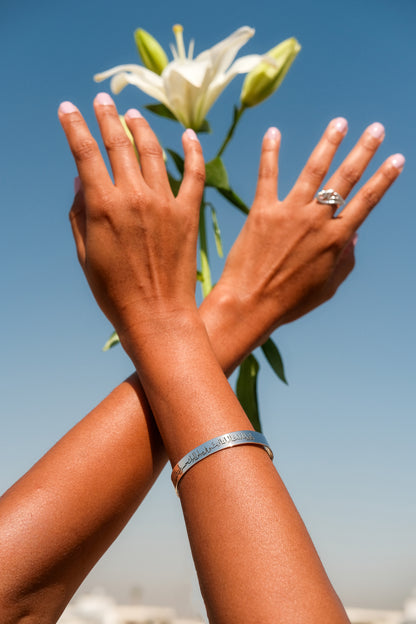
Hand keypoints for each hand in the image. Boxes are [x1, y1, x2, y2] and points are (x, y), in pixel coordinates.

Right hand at [58, 93, 204, 340]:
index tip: (67, 108)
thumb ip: (79, 214)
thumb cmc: (114, 292)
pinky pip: (194, 174)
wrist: (157, 316)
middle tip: (103, 100)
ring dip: (141, 127)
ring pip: (153, 151)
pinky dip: (193, 151)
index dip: (73, 126)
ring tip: (133, 114)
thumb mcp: (86, 255)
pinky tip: (189, 134)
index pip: (84, 153)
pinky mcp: (189, 214)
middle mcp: (134, 197)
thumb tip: (80, 179)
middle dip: (107, 116)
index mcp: (103, 206)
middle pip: (118, 143)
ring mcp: (165, 203)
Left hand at [213, 119, 403, 348]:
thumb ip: (346, 260)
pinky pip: (267, 175)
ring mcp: (289, 213)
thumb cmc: (290, 302)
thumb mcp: (327, 287)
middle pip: (346, 179)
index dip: (384, 178)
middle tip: (377, 129)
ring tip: (340, 122)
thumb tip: (355, 235)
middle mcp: (317, 221)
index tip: (397, 158)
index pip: (367, 201)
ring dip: (329, 143)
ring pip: (314, 170)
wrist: (251, 305)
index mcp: (336, 240)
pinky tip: (273, 132)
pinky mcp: (262, 211)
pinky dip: (270, 152)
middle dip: (364, 151)